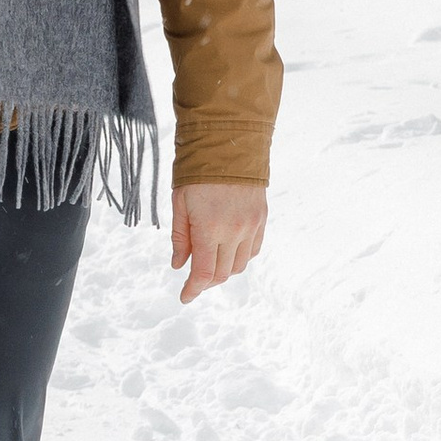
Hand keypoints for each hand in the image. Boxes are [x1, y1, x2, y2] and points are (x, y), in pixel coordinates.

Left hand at [171, 179, 265, 303]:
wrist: (229, 143)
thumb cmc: (197, 171)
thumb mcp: (179, 202)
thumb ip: (180, 237)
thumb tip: (179, 265)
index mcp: (209, 227)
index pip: (204, 273)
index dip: (193, 289)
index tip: (185, 297)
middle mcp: (234, 231)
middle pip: (222, 273)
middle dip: (206, 281)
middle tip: (193, 279)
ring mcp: (251, 226)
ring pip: (239, 265)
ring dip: (223, 271)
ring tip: (209, 262)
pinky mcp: (261, 219)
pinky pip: (253, 250)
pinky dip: (240, 257)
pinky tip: (228, 251)